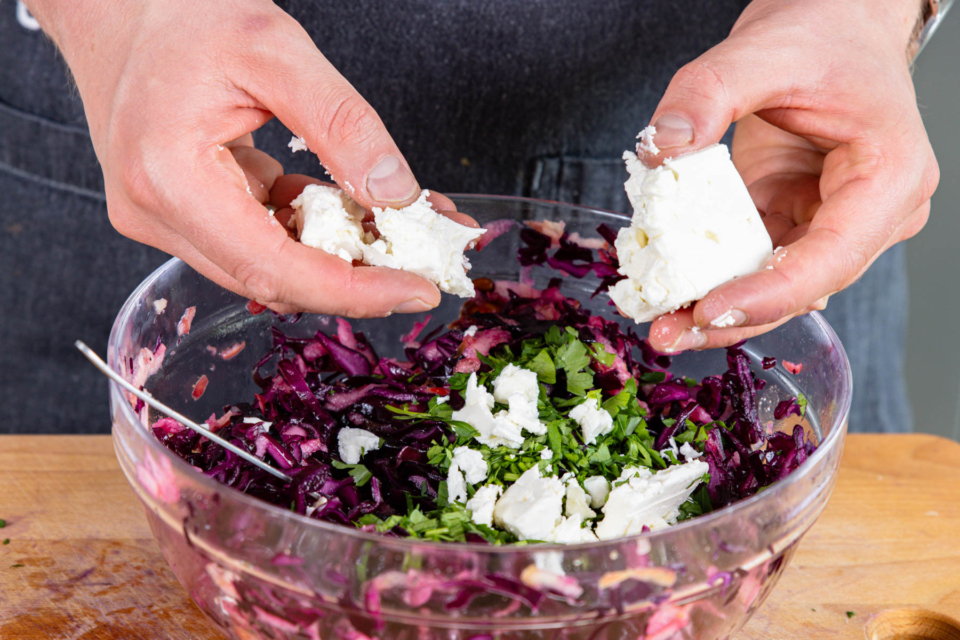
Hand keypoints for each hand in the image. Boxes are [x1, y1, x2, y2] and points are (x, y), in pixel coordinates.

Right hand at [30, 0, 456, 316]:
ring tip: (398, 233)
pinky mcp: (180, 212)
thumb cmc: (183, 12)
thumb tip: (395, 193)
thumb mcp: (277, 49)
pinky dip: (309, 231)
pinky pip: (256, 240)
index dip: (353, 291)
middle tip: (423, 264)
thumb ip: (341, 123)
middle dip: (356, 279)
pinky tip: (352, 212)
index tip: (417, 291)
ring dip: (336, 257)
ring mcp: (164, 218)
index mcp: (168, 178)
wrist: (118, 2)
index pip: (274, 268)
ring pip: (267, 266)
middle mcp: (155, 213)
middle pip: (273, 280)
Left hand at [641, 0, 938, 351]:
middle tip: (668, 334)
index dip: (772, 292)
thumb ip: (707, 92)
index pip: (833, 255)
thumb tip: (661, 149)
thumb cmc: (821, 33)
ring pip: (775, 286)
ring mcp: (831, 223)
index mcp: (888, 176)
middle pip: (801, 286)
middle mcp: (869, 213)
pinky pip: (753, 263)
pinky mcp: (794, 221)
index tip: (711, 308)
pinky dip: (712, 279)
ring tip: (660, 326)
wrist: (830, 24)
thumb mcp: (762, 49)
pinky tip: (668, 293)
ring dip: (718, 310)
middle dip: (734, 316)